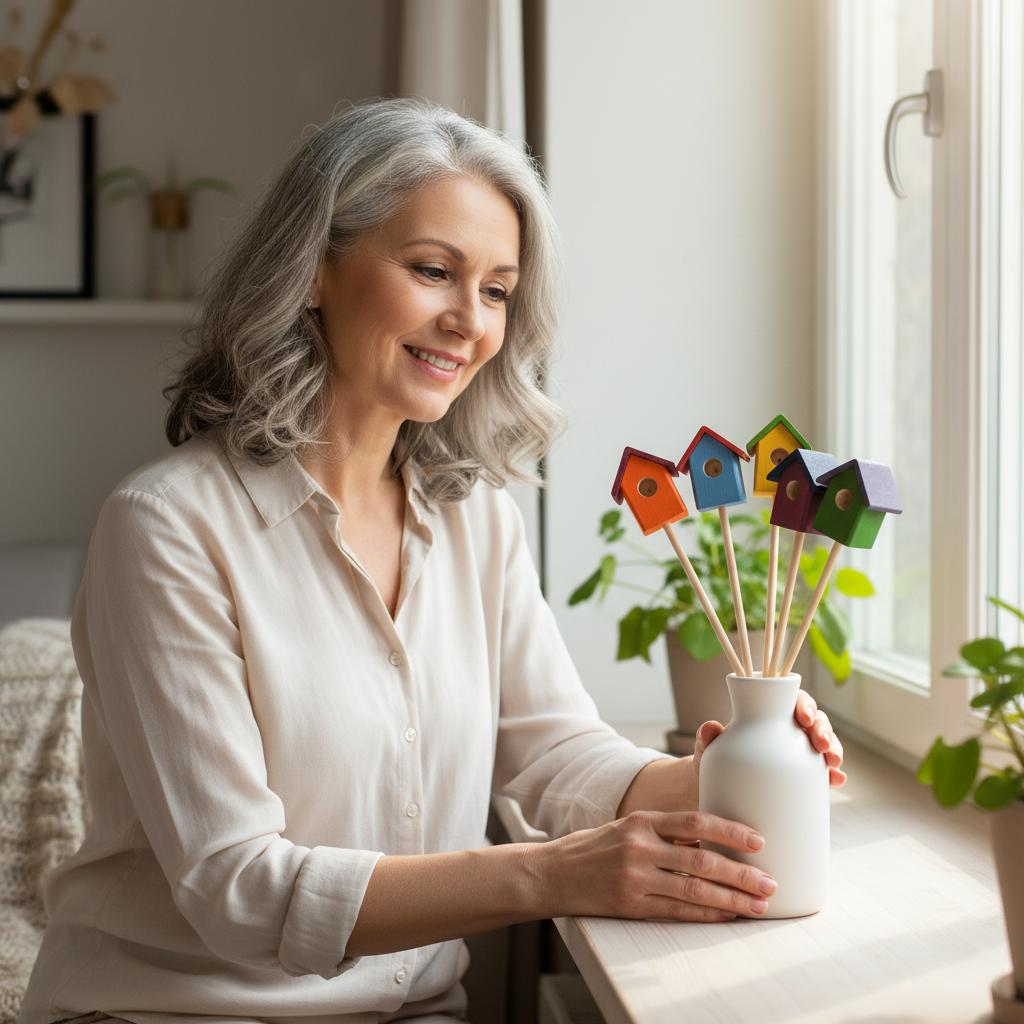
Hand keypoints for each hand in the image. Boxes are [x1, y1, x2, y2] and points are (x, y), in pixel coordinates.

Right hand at [538, 810, 776, 922]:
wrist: (553, 873)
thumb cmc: (595, 848)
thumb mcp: (627, 827)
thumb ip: (664, 831)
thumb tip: (710, 838)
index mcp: (642, 821)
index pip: (695, 822)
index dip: (729, 831)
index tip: (758, 840)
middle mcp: (640, 846)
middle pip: (701, 859)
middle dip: (741, 873)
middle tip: (770, 881)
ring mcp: (635, 877)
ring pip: (694, 889)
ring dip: (732, 898)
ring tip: (759, 904)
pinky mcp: (630, 904)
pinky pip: (677, 911)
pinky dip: (706, 914)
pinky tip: (727, 915)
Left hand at [692, 690, 846, 786]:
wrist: (719, 790)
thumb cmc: (715, 760)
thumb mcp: (708, 749)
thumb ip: (707, 738)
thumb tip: (710, 728)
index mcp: (766, 713)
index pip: (790, 699)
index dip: (802, 703)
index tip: (803, 717)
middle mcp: (787, 728)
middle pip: (814, 718)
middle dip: (822, 727)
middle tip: (821, 743)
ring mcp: (798, 750)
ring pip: (823, 740)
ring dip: (834, 747)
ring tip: (833, 762)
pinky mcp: (804, 774)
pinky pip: (823, 770)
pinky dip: (833, 773)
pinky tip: (837, 779)